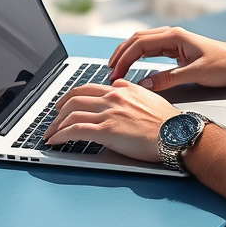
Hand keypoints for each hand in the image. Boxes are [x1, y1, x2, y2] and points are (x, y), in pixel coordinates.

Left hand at [42, 80, 179, 161]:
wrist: (175, 133)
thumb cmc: (166, 121)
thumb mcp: (147, 95)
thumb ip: (130, 90)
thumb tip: (119, 86)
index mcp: (121, 89)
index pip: (87, 88)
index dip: (70, 96)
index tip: (64, 104)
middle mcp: (112, 97)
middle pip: (74, 99)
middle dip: (58, 110)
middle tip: (53, 119)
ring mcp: (108, 113)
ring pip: (71, 114)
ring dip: (56, 125)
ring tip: (50, 134)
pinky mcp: (106, 131)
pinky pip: (75, 130)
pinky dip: (60, 135)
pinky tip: (55, 141)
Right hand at [108, 26, 225, 92]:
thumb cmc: (224, 65)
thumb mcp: (195, 74)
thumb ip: (168, 79)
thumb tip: (144, 84)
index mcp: (175, 36)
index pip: (140, 44)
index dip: (124, 58)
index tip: (115, 73)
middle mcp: (172, 35)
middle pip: (137, 40)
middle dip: (120, 54)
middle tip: (109, 71)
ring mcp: (174, 41)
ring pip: (143, 43)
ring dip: (128, 54)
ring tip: (115, 68)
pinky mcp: (177, 50)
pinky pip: (152, 50)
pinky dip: (139, 57)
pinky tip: (132, 65)